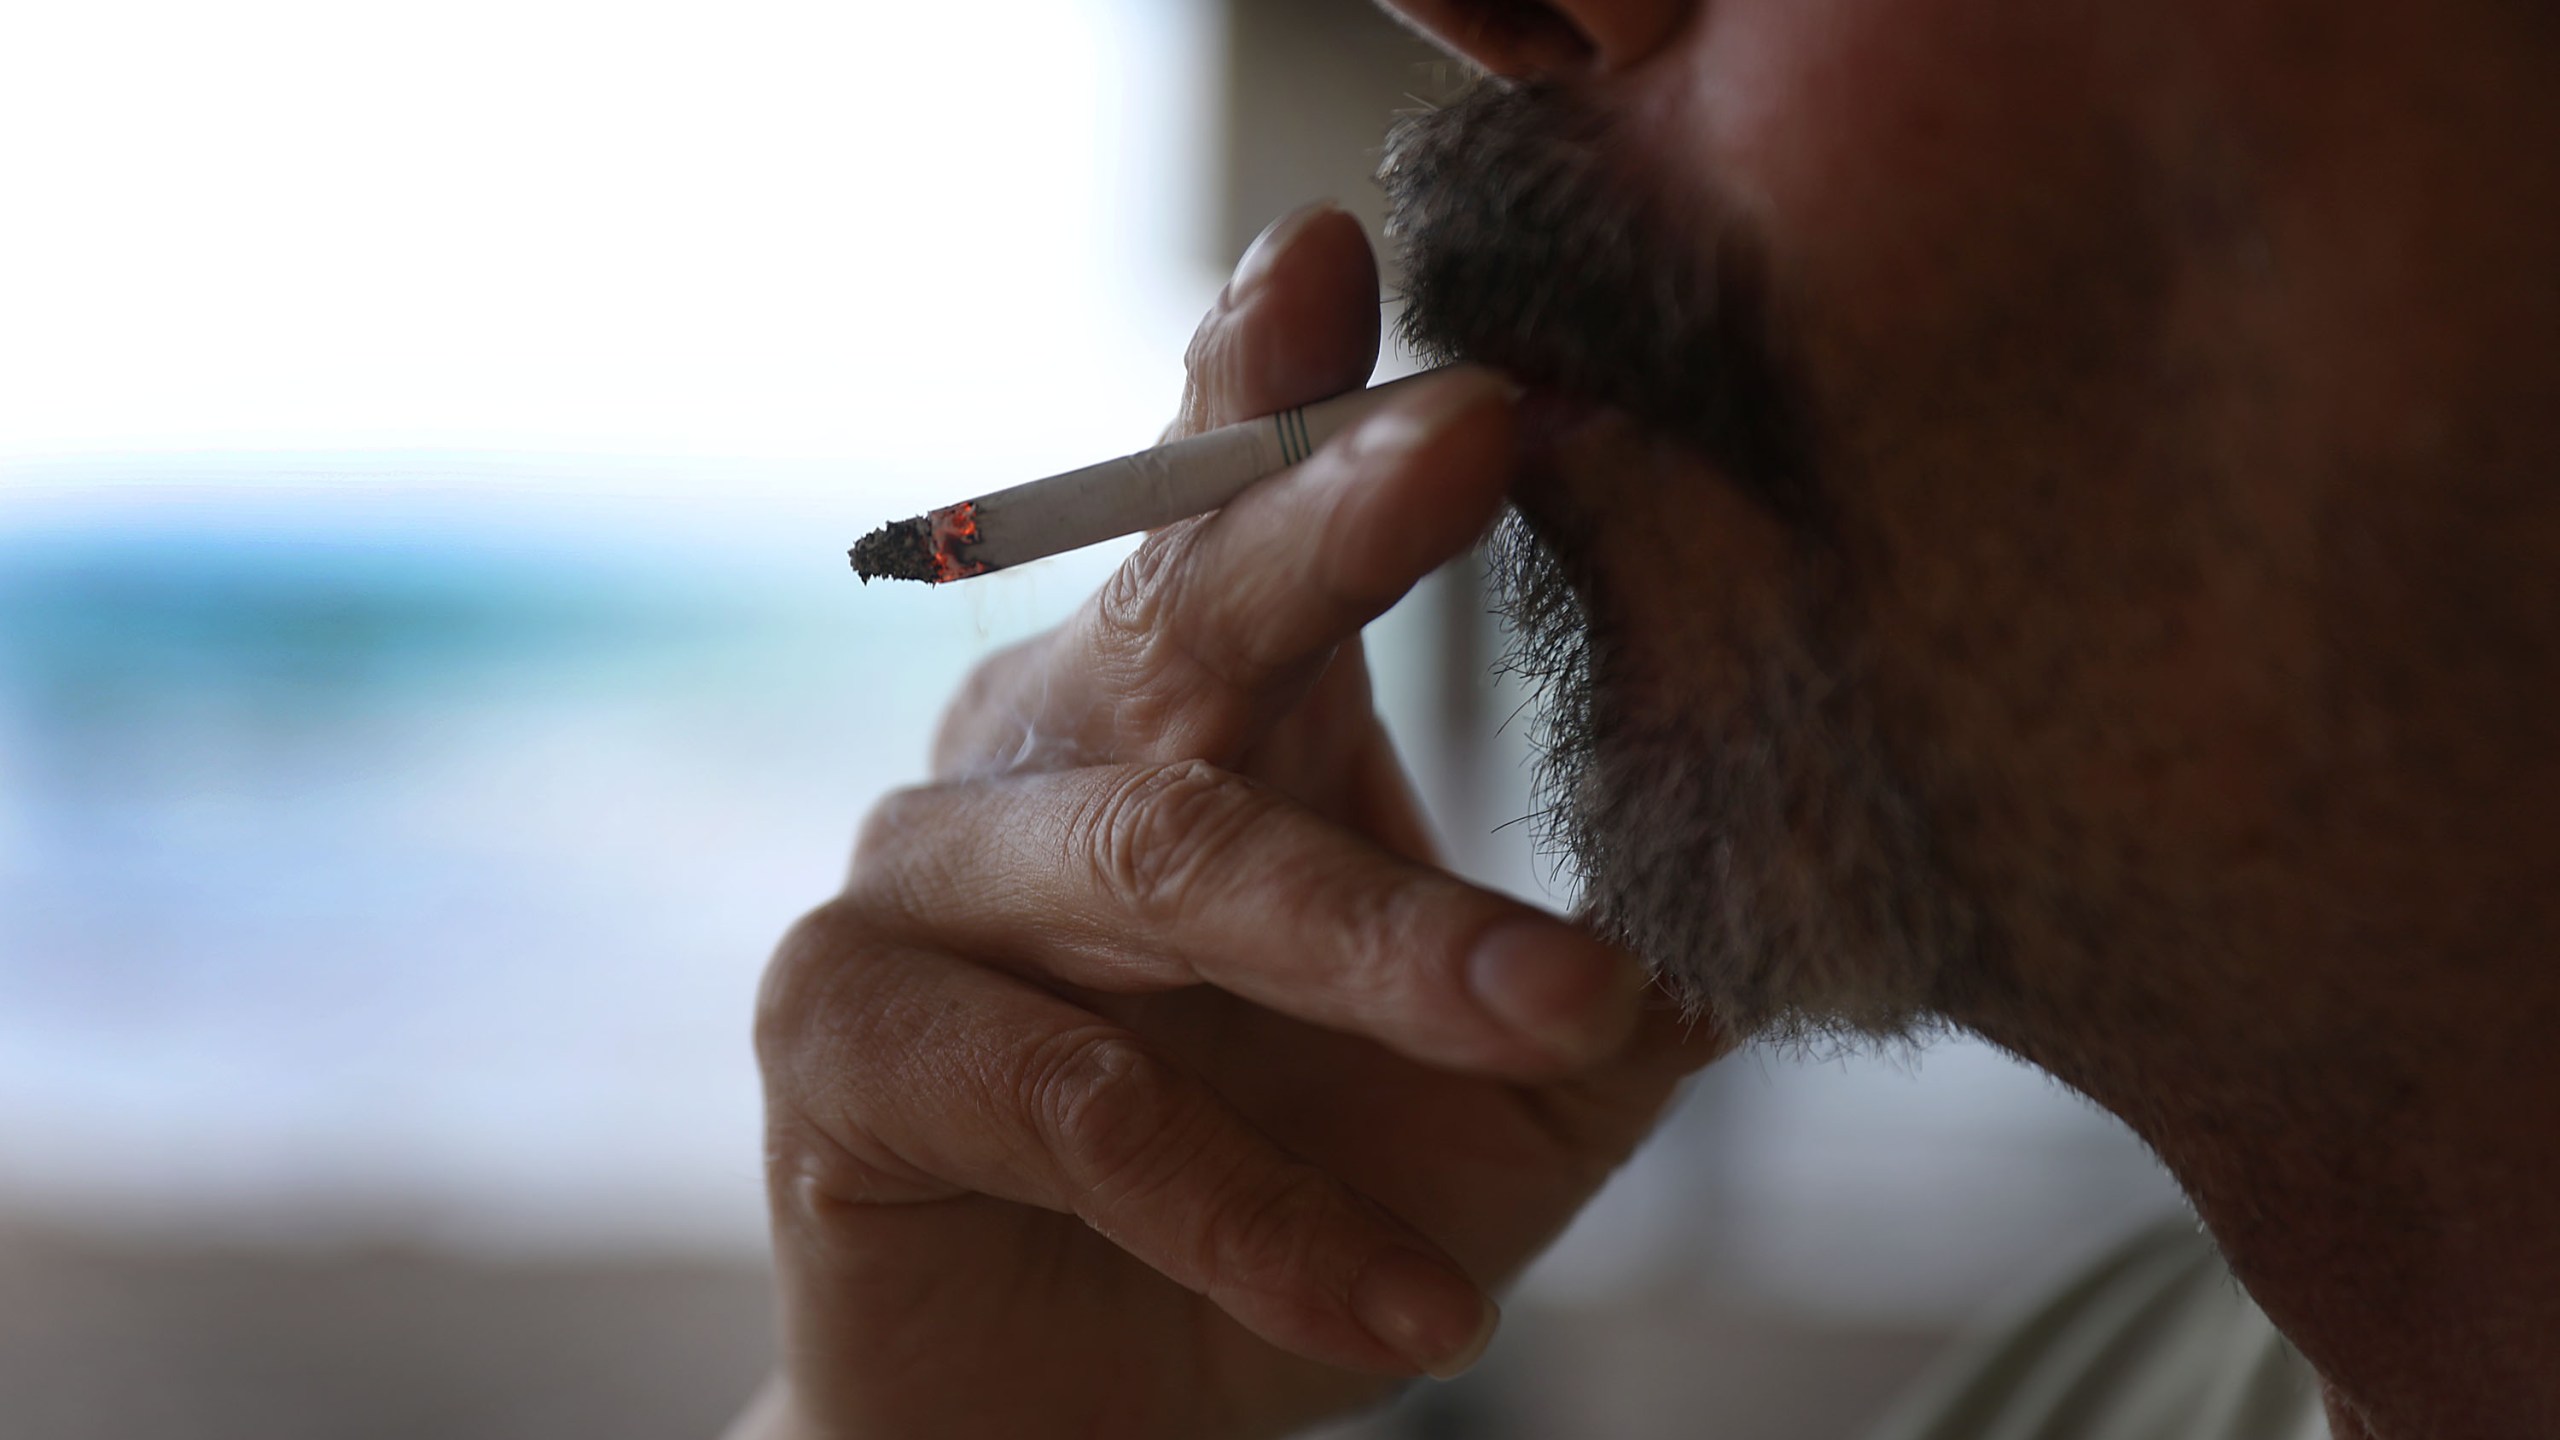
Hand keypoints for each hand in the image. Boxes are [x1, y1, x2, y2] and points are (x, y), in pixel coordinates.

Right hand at [742, 203, 1724, 1439]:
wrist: (1080, 1422)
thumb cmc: (1292, 1209)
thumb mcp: (1492, 1097)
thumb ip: (1608, 979)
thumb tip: (1788, 890)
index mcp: (1185, 716)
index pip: (1222, 514)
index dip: (1275, 387)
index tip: (1351, 252)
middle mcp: (1037, 758)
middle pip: (1183, 624)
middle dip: (1325, 526)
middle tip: (1469, 436)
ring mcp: (917, 884)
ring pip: (1159, 868)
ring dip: (1374, 948)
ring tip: (1566, 1025)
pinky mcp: (839, 1040)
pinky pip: (1070, 1102)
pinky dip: (1254, 1208)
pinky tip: (1411, 1309)